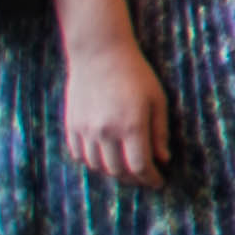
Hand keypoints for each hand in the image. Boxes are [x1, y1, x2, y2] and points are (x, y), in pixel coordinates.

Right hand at [61, 40, 168, 186]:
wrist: (99, 53)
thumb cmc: (135, 73)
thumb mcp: (157, 99)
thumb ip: (160, 132)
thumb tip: (163, 159)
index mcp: (131, 126)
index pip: (140, 166)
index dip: (150, 179)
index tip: (158, 181)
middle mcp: (105, 132)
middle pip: (118, 171)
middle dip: (134, 179)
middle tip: (144, 177)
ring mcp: (85, 130)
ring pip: (97, 167)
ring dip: (113, 173)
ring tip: (126, 170)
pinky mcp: (71, 126)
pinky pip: (80, 155)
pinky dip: (93, 163)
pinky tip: (105, 159)